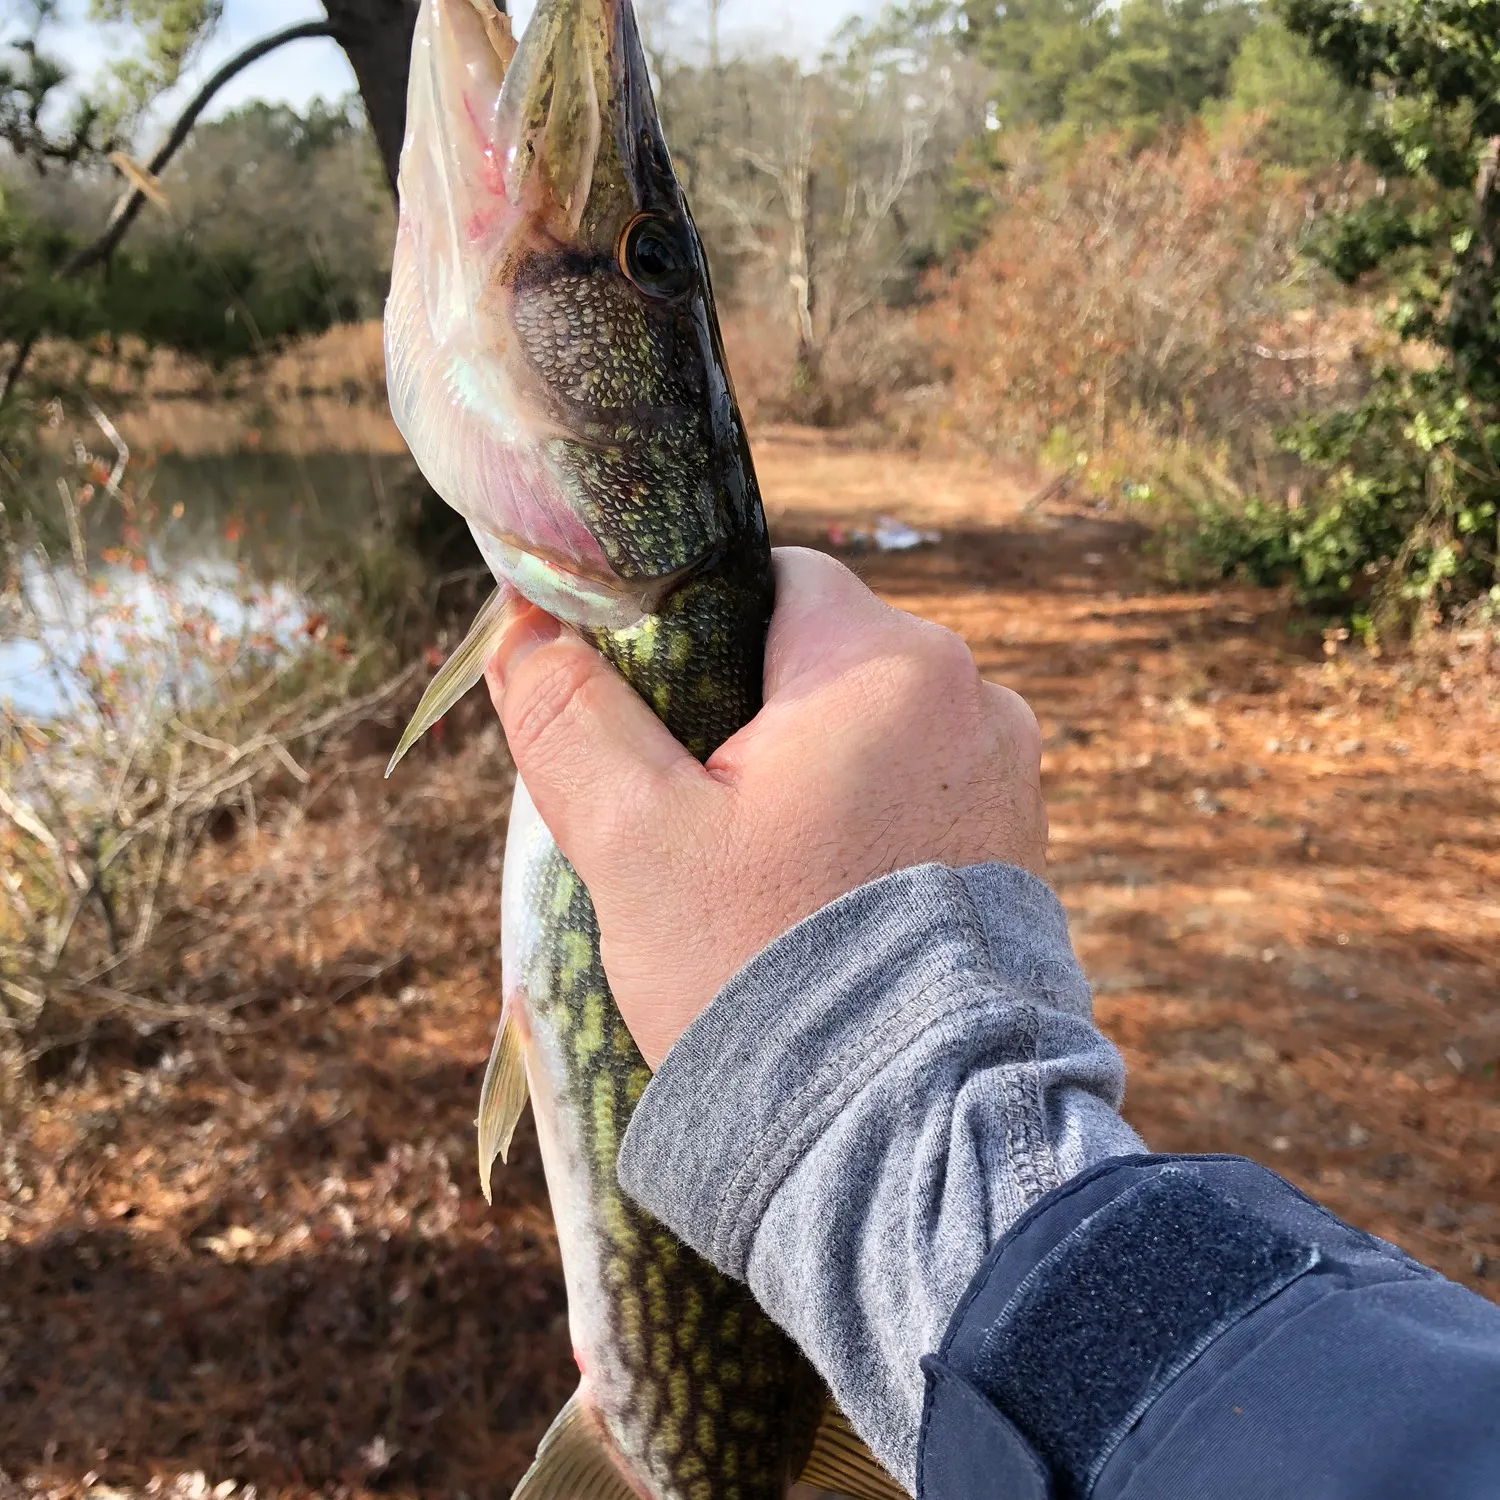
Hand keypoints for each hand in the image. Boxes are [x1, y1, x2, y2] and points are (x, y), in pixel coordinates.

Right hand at [485, 546, 1045, 1067]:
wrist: (905, 1140)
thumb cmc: (763, 977)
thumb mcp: (633, 842)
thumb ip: (569, 719)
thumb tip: (519, 627)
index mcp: (889, 666)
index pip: (774, 584)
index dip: (697, 637)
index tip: (660, 720)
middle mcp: (976, 702)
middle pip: (823, 662)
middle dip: (750, 720)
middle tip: (696, 821)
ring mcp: (1009, 779)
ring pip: (871, 733)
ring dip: (811, 779)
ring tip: (761, 878)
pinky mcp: (1022, 851)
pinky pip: (919, 798)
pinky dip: (866, 828)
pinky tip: (825, 905)